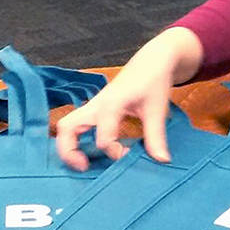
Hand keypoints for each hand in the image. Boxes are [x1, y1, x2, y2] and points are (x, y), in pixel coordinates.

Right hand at [55, 27, 202, 170]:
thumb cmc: (153, 82)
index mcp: (111, 104)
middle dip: (69, 150)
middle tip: (84, 168)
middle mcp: (96, 105)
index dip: (115, 152)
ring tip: (82, 164)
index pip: (103, 137)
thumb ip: (156, 136)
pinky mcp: (94, 108)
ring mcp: (93, 106)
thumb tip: (162, 161)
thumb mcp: (157, 110)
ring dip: (68, 146)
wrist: (152, 61)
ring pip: (67, 126)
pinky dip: (75, 140)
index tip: (131, 155)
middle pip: (67, 127)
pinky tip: (88, 153)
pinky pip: (76, 124)